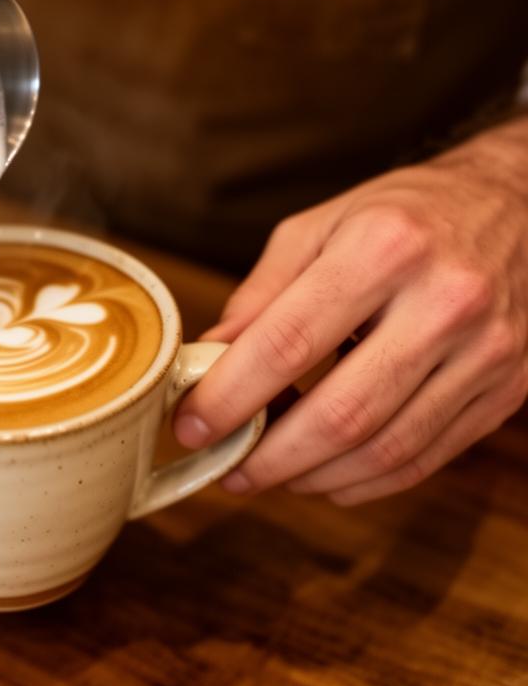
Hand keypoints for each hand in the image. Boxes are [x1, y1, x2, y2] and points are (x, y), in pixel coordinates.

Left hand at [174, 118, 527, 504]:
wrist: (519, 205)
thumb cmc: (405, 213)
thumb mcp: (322, 225)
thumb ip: (263, 291)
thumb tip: (211, 356)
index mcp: (383, 248)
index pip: (287, 343)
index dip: (230, 396)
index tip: (190, 425)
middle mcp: (444, 301)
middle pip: (341, 412)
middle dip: (269, 455)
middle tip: (225, 467)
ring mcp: (486, 351)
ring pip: (385, 447)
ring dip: (313, 476)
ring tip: (267, 473)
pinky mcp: (508, 388)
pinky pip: (427, 457)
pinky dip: (367, 480)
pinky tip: (325, 476)